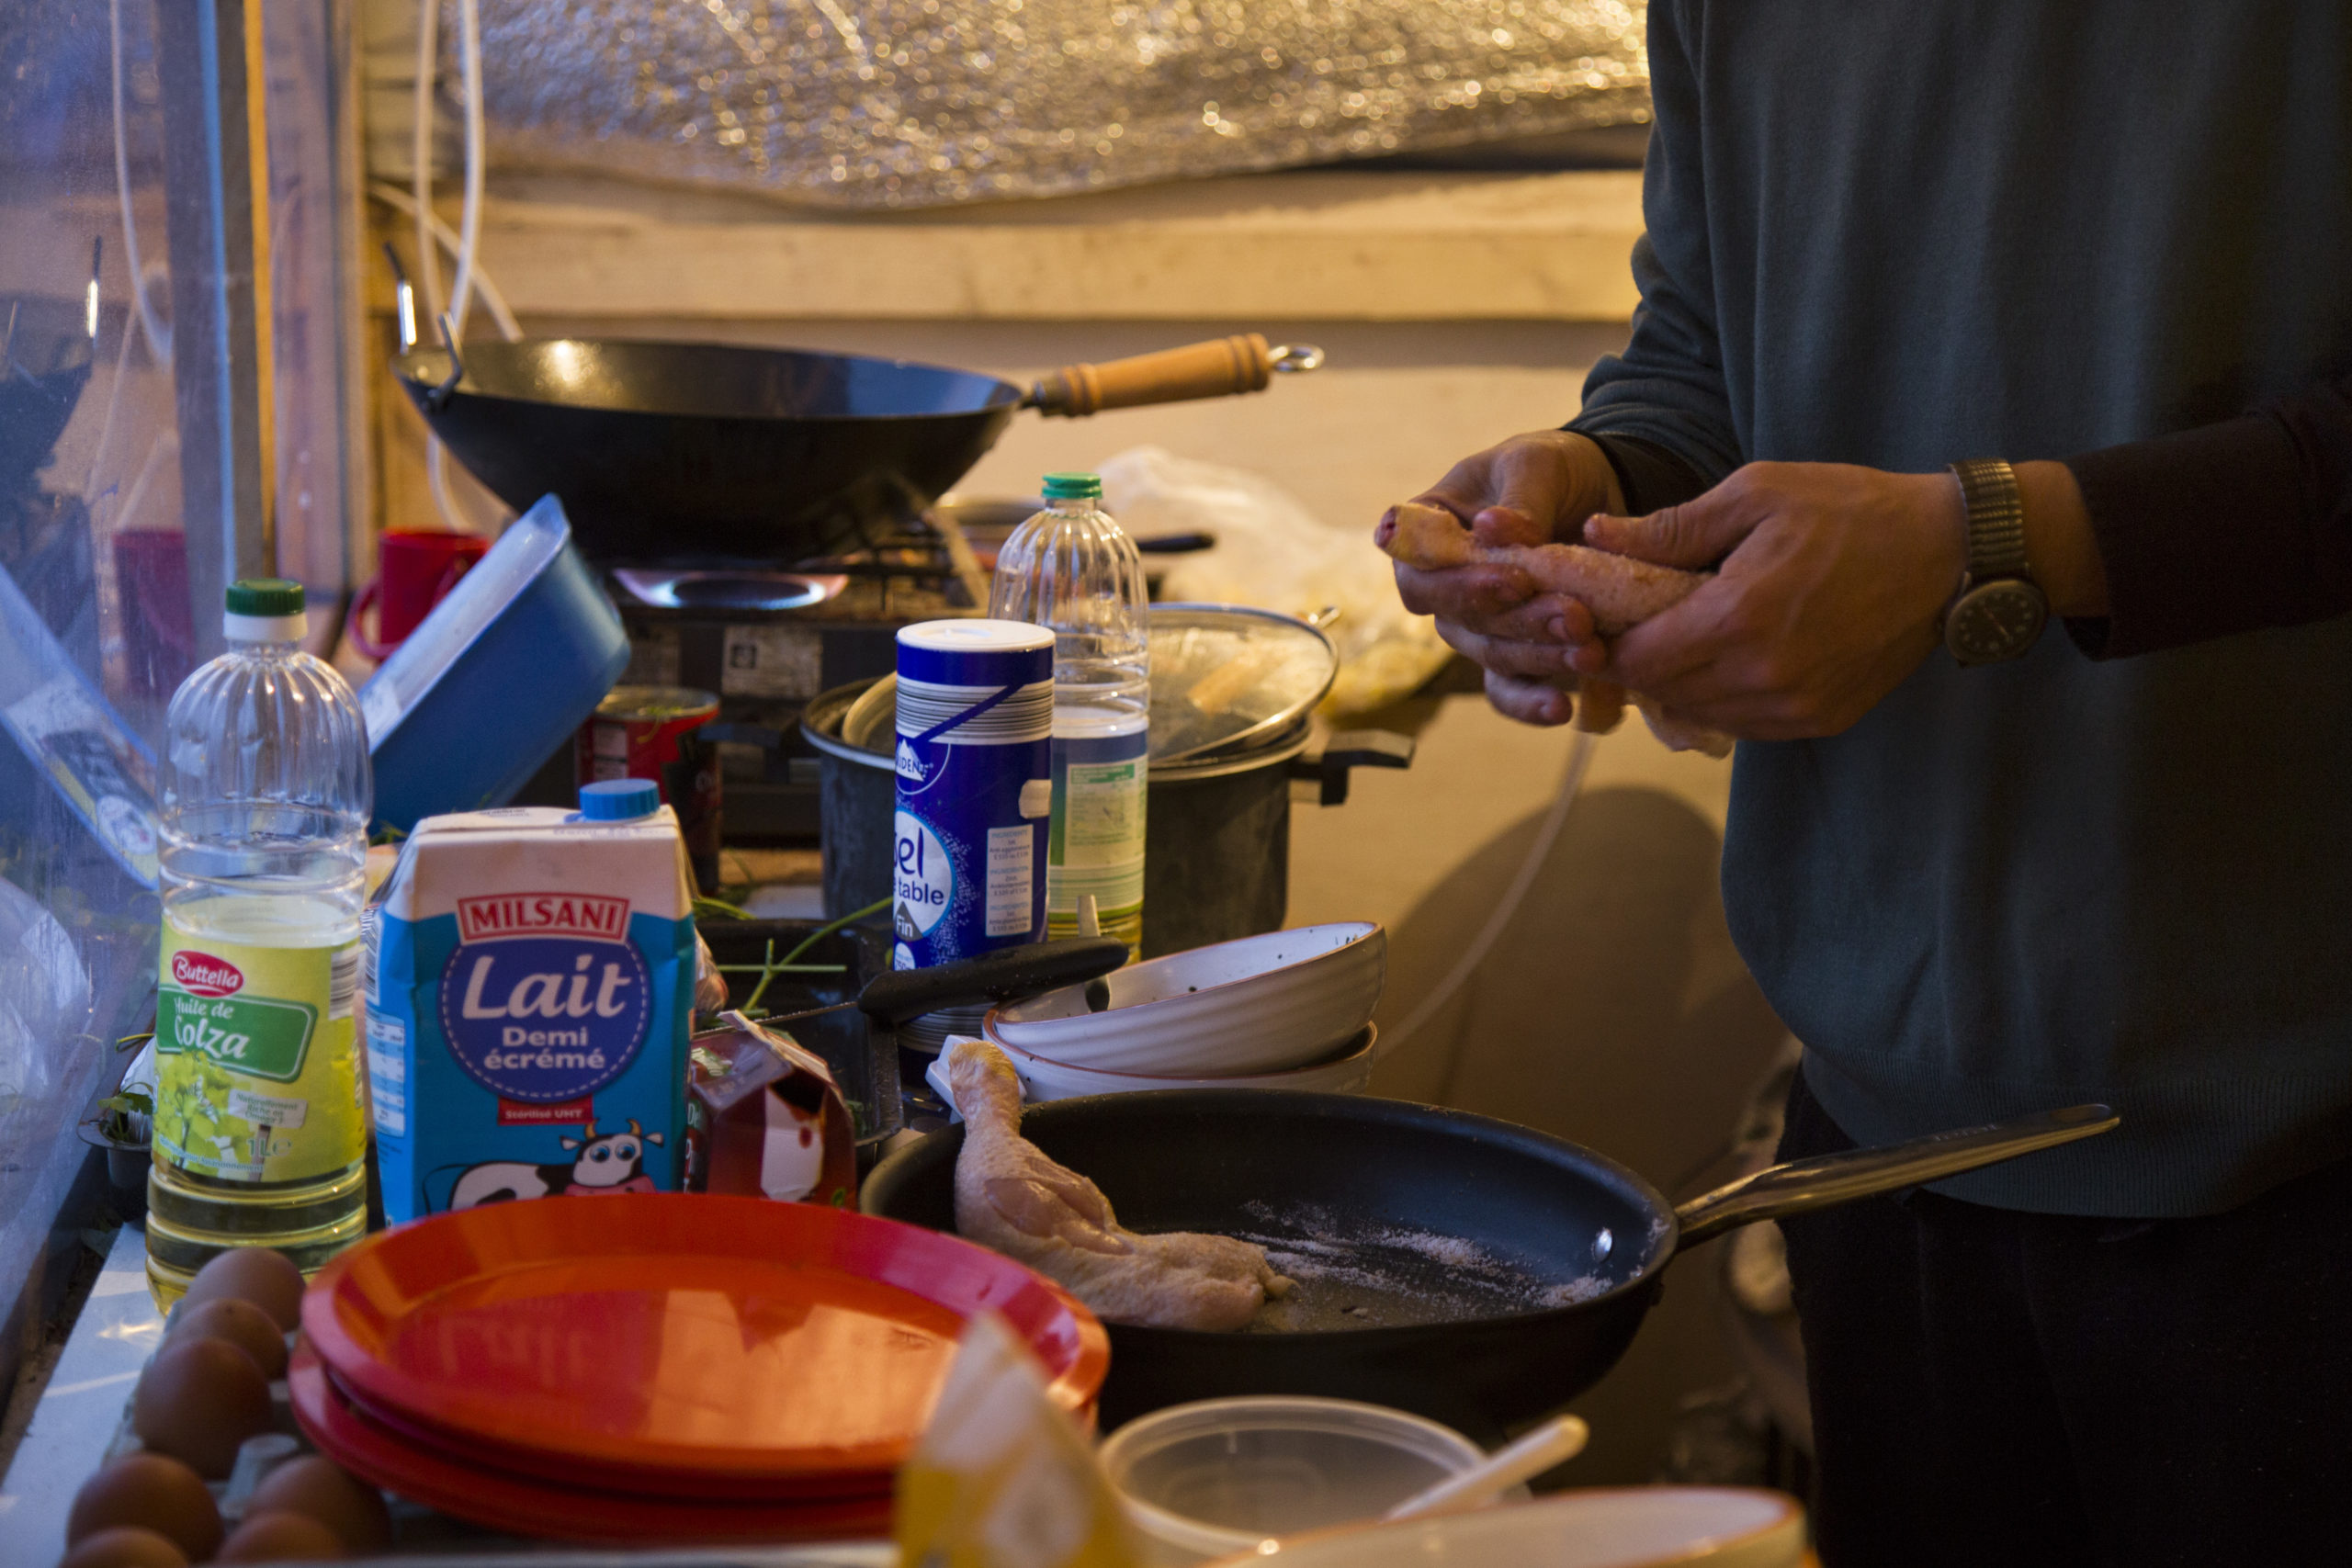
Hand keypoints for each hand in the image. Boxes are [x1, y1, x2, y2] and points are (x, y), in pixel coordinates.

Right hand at [1390, 431, 1626, 724]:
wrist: (1603, 493)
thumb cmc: (1553, 468)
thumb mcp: (1538, 464)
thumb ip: (1521, 498)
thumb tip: (1495, 530)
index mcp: (1432, 533)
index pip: (1418, 574)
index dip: (1458, 586)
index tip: (1513, 581)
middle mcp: (1447, 587)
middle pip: (1460, 623)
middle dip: (1520, 624)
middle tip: (1576, 617)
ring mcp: (1480, 625)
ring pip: (1494, 656)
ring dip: (1540, 659)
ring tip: (1591, 652)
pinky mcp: (1517, 654)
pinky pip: (1509, 690)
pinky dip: (1531, 704)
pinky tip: (1562, 709)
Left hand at [1566, 462, 1966, 738]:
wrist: (1946, 551)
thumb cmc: (1850, 510)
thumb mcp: (1755, 494)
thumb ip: (1670, 527)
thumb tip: (1597, 535)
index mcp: (1738, 617)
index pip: (1638, 658)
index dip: (1607, 644)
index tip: (1599, 621)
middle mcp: (1764, 675)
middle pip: (1663, 691)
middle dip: (1637, 663)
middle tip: (1633, 627)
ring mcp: (1796, 705)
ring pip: (1701, 713)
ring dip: (1678, 684)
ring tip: (1679, 639)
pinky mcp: (1822, 719)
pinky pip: (1745, 724)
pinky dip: (1722, 698)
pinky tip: (1725, 660)